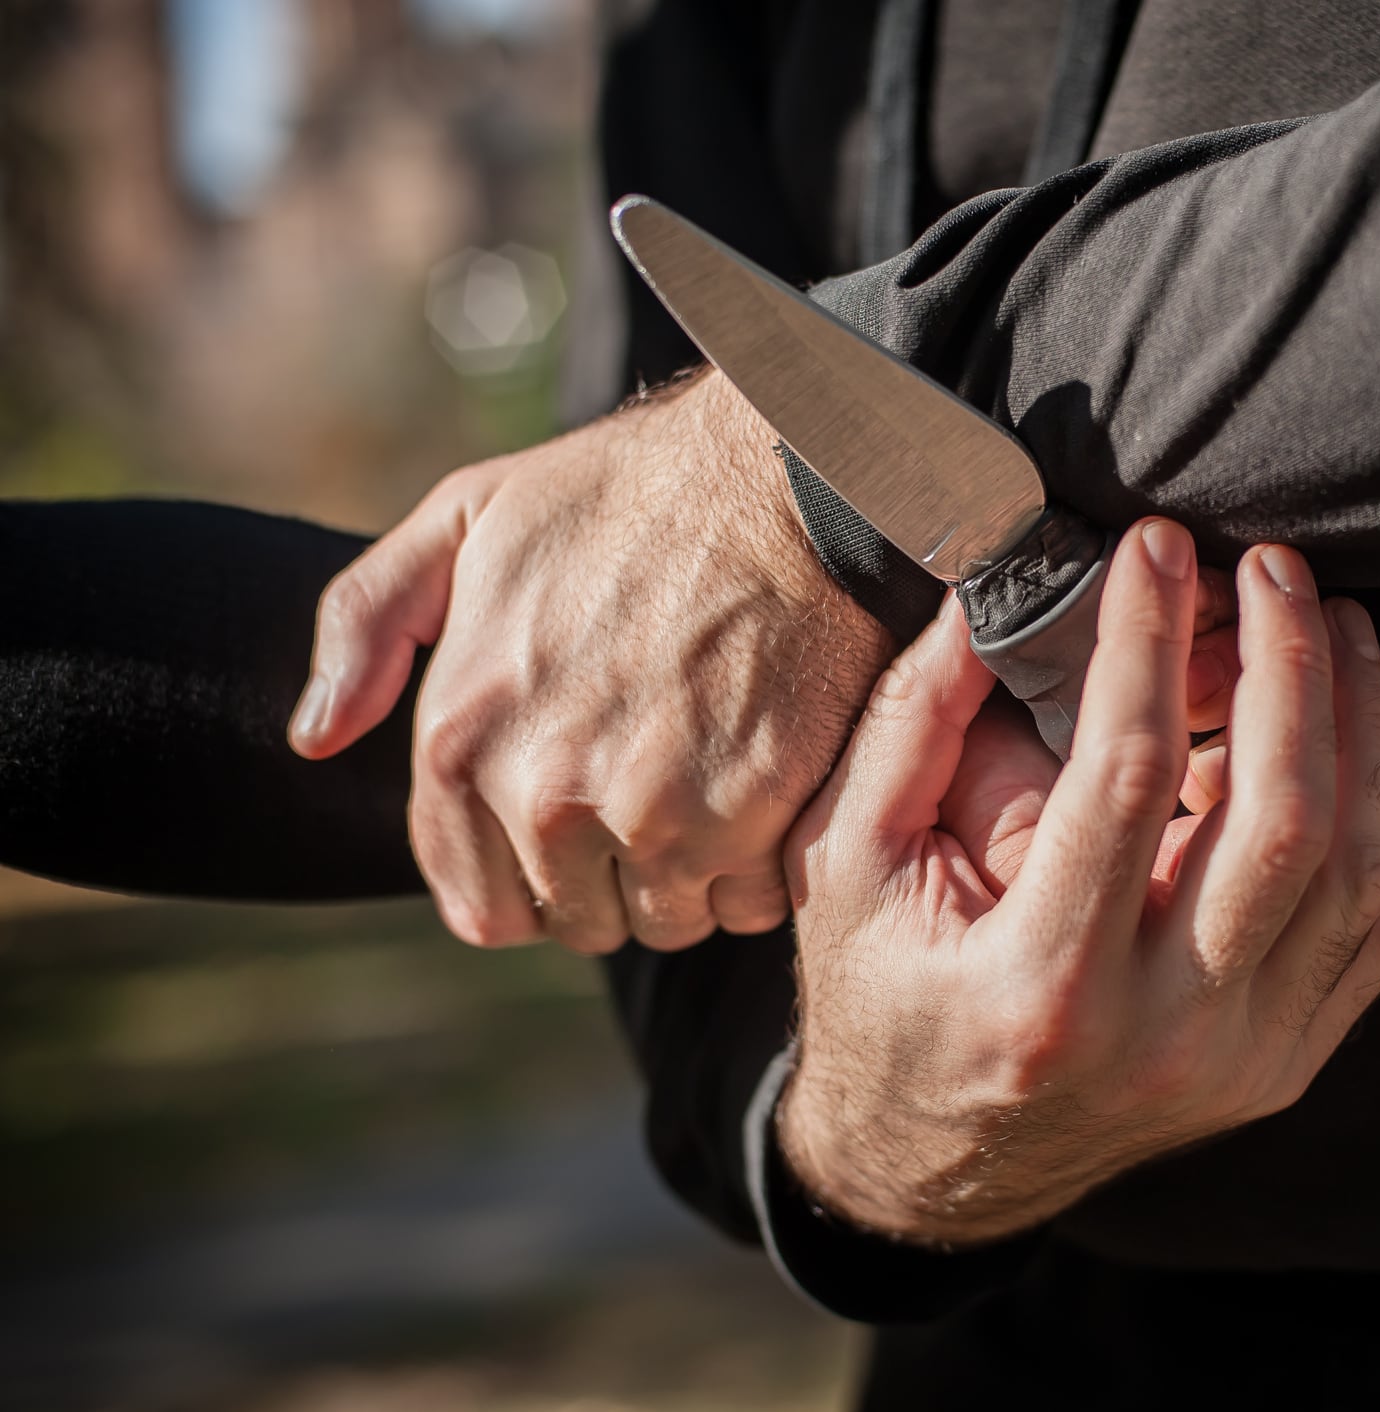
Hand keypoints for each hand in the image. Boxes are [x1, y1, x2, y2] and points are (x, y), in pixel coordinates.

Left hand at [287, 370, 894, 951]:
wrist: (778, 474)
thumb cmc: (625, 493)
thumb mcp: (462, 519)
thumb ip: (366, 624)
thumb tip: (315, 738)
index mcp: (461, 737)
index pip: (481, 906)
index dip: (536, 877)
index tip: (583, 824)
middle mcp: (543, 794)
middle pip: (583, 923)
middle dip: (621, 877)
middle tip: (663, 786)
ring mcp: (651, 812)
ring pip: (673, 922)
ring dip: (700, 876)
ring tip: (720, 779)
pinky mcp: (751, 813)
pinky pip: (755, 901)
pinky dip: (768, 863)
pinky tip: (773, 783)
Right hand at [778, 519, 1379, 1244]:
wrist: (933, 1172)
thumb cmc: (881, 1000)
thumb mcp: (850, 865)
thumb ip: (913, 722)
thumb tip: (991, 585)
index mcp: (1042, 988)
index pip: (1126, 777)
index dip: (1148, 641)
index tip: (1155, 548)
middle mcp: (1163, 1036)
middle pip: (1279, 824)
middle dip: (1290, 668)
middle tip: (1273, 567)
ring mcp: (1242, 1061)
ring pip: (1356, 873)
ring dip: (1364, 727)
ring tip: (1338, 622)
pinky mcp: (1285, 1063)